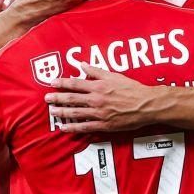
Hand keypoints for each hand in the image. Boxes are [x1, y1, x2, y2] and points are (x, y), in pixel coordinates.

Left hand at [45, 63, 159, 132]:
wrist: (146, 105)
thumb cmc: (132, 89)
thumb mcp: (114, 75)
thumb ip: (96, 71)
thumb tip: (82, 65)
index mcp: (98, 86)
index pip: (75, 83)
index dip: (62, 83)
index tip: (52, 82)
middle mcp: (96, 99)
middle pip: (71, 98)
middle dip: (57, 98)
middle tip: (47, 99)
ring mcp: (99, 113)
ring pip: (75, 113)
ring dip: (61, 112)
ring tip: (52, 112)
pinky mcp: (103, 125)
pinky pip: (84, 127)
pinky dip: (73, 128)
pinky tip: (64, 128)